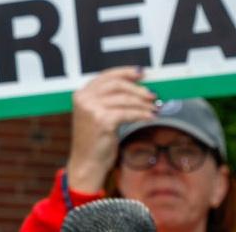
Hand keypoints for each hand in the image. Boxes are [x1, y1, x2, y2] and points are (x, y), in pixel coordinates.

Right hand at [65, 66, 155, 192]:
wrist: (87, 163)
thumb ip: (110, 100)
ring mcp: (91, 109)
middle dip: (137, 88)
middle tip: (152, 94)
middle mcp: (84, 98)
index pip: (106, 75)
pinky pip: (128, 113)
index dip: (125, 72)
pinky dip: (142, 114)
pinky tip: (150, 117)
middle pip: (117, 84)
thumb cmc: (95, 140)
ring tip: (154, 108)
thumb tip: (138, 88)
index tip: (141, 73)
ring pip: (124, 99)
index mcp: (82, 94)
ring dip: (143, 103)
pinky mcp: (102, 121)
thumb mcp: (97, 115)